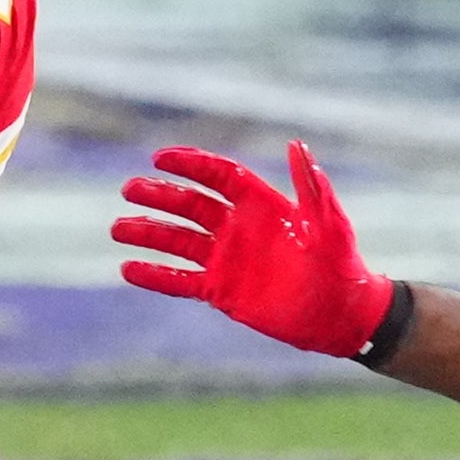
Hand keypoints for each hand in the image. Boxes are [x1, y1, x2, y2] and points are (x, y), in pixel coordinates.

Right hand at [111, 141, 393, 358]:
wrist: (340, 315)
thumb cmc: (341, 265)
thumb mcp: (329, 223)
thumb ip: (310, 186)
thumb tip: (297, 144)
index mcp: (261, 205)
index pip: (218, 177)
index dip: (190, 165)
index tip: (159, 158)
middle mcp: (238, 228)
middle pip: (190, 205)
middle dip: (159, 195)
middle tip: (129, 189)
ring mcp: (226, 259)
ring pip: (178, 241)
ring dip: (148, 232)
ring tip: (118, 227)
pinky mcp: (220, 290)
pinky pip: (181, 281)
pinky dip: (156, 276)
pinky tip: (128, 269)